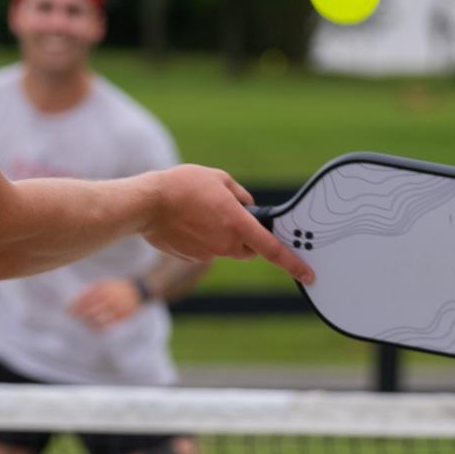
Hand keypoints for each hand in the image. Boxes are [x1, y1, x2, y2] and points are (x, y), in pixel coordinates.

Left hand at [67, 279, 142, 330]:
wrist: (137, 290)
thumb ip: (91, 289)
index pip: (85, 299)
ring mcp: (115, 307)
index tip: (68, 311)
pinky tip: (95, 328)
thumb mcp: (105, 283)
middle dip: (80, 316)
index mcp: (103, 289)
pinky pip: (108, 325)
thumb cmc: (117, 287)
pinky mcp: (122, 316)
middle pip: (89, 310)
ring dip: (88, 323)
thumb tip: (76, 298)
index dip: (75, 306)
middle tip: (74, 319)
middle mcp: (109, 298)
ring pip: (97, 319)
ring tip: (85, 324)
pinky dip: (100, 328)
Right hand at [142, 165, 313, 284]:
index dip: (293, 263)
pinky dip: (202, 238)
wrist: (146, 204)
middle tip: (229, 215)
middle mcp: (226, 244)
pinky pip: (206, 249)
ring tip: (200, 212)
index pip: (272, 249)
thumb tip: (247, 206)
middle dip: (246, 237)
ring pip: (225, 248)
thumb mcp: (218, 179)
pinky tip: (186, 221)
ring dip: (221, 234)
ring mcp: (208, 254)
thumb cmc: (183, 186)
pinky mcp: (191, 258)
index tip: (308, 275)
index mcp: (237, 224)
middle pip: (248, 248)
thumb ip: (239, 195)